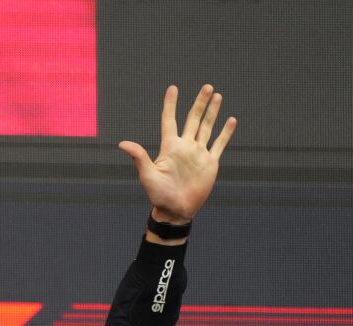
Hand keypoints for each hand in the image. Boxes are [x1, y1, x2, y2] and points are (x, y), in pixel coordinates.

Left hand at [118, 84, 236, 223]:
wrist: (176, 211)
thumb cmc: (158, 195)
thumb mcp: (147, 175)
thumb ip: (139, 157)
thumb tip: (122, 144)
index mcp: (170, 147)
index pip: (169, 120)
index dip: (171, 104)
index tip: (173, 88)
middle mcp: (185, 147)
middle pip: (193, 119)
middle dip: (200, 103)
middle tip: (207, 87)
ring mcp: (198, 154)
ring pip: (207, 128)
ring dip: (212, 112)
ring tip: (217, 96)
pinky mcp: (210, 163)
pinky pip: (219, 144)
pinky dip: (225, 133)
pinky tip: (231, 120)